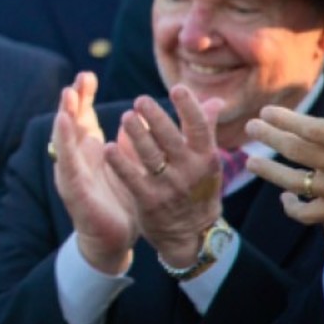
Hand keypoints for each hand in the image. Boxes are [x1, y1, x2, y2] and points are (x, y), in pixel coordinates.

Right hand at [52, 72, 137, 274]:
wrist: (113, 239)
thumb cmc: (121, 199)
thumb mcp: (128, 163)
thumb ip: (131, 141)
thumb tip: (146, 117)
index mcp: (88, 150)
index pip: (82, 117)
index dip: (83, 97)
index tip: (87, 76)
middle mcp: (76, 158)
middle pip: (70, 123)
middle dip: (72, 101)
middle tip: (78, 80)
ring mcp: (72, 173)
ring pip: (64, 141)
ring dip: (65, 117)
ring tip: (68, 97)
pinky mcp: (74, 191)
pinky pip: (69, 166)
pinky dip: (66, 147)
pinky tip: (67, 131)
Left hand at [105, 86, 224, 268]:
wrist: (191, 234)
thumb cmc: (198, 188)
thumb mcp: (207, 161)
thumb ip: (206, 129)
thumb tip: (215, 100)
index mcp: (205, 157)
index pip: (199, 128)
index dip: (189, 107)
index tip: (177, 88)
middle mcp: (189, 170)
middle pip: (170, 138)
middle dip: (155, 118)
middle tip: (140, 100)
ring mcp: (169, 186)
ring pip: (150, 155)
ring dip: (136, 134)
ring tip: (126, 117)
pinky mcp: (149, 200)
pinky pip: (132, 178)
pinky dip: (120, 163)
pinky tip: (108, 148)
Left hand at [248, 102, 323, 313]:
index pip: (314, 129)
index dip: (287, 120)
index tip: (266, 111)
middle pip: (298, 150)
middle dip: (270, 136)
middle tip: (251, 126)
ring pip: (296, 182)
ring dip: (270, 171)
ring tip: (250, 162)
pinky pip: (309, 214)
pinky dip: (293, 207)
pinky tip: (285, 197)